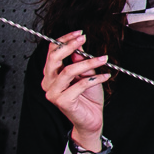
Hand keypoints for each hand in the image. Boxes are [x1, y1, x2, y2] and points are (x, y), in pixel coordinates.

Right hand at [42, 31, 107, 150]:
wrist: (91, 119)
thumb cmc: (88, 98)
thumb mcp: (87, 74)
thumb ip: (81, 62)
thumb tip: (79, 48)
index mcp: (52, 74)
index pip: (52, 52)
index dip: (64, 40)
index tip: (79, 34)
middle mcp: (49, 82)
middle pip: (54, 58)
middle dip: (70, 46)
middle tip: (84, 39)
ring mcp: (54, 93)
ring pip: (68, 71)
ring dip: (88, 62)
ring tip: (102, 59)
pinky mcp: (62, 102)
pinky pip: (79, 85)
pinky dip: (95, 78)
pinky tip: (105, 76)